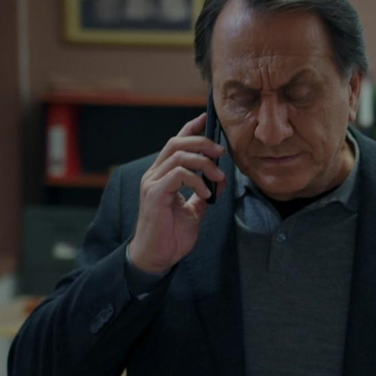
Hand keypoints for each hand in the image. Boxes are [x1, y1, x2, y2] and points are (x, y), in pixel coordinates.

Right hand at [126, 113, 226, 273]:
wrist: (157, 257)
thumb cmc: (172, 235)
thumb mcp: (195, 211)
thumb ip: (204, 194)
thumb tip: (221, 181)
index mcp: (163, 174)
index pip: (175, 142)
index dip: (191, 128)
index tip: (208, 118)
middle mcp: (154, 174)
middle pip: (177, 142)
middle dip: (202, 142)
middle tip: (222, 152)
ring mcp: (152, 182)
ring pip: (179, 155)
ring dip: (204, 163)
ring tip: (218, 178)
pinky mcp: (154, 194)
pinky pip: (178, 175)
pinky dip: (196, 180)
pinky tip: (206, 194)